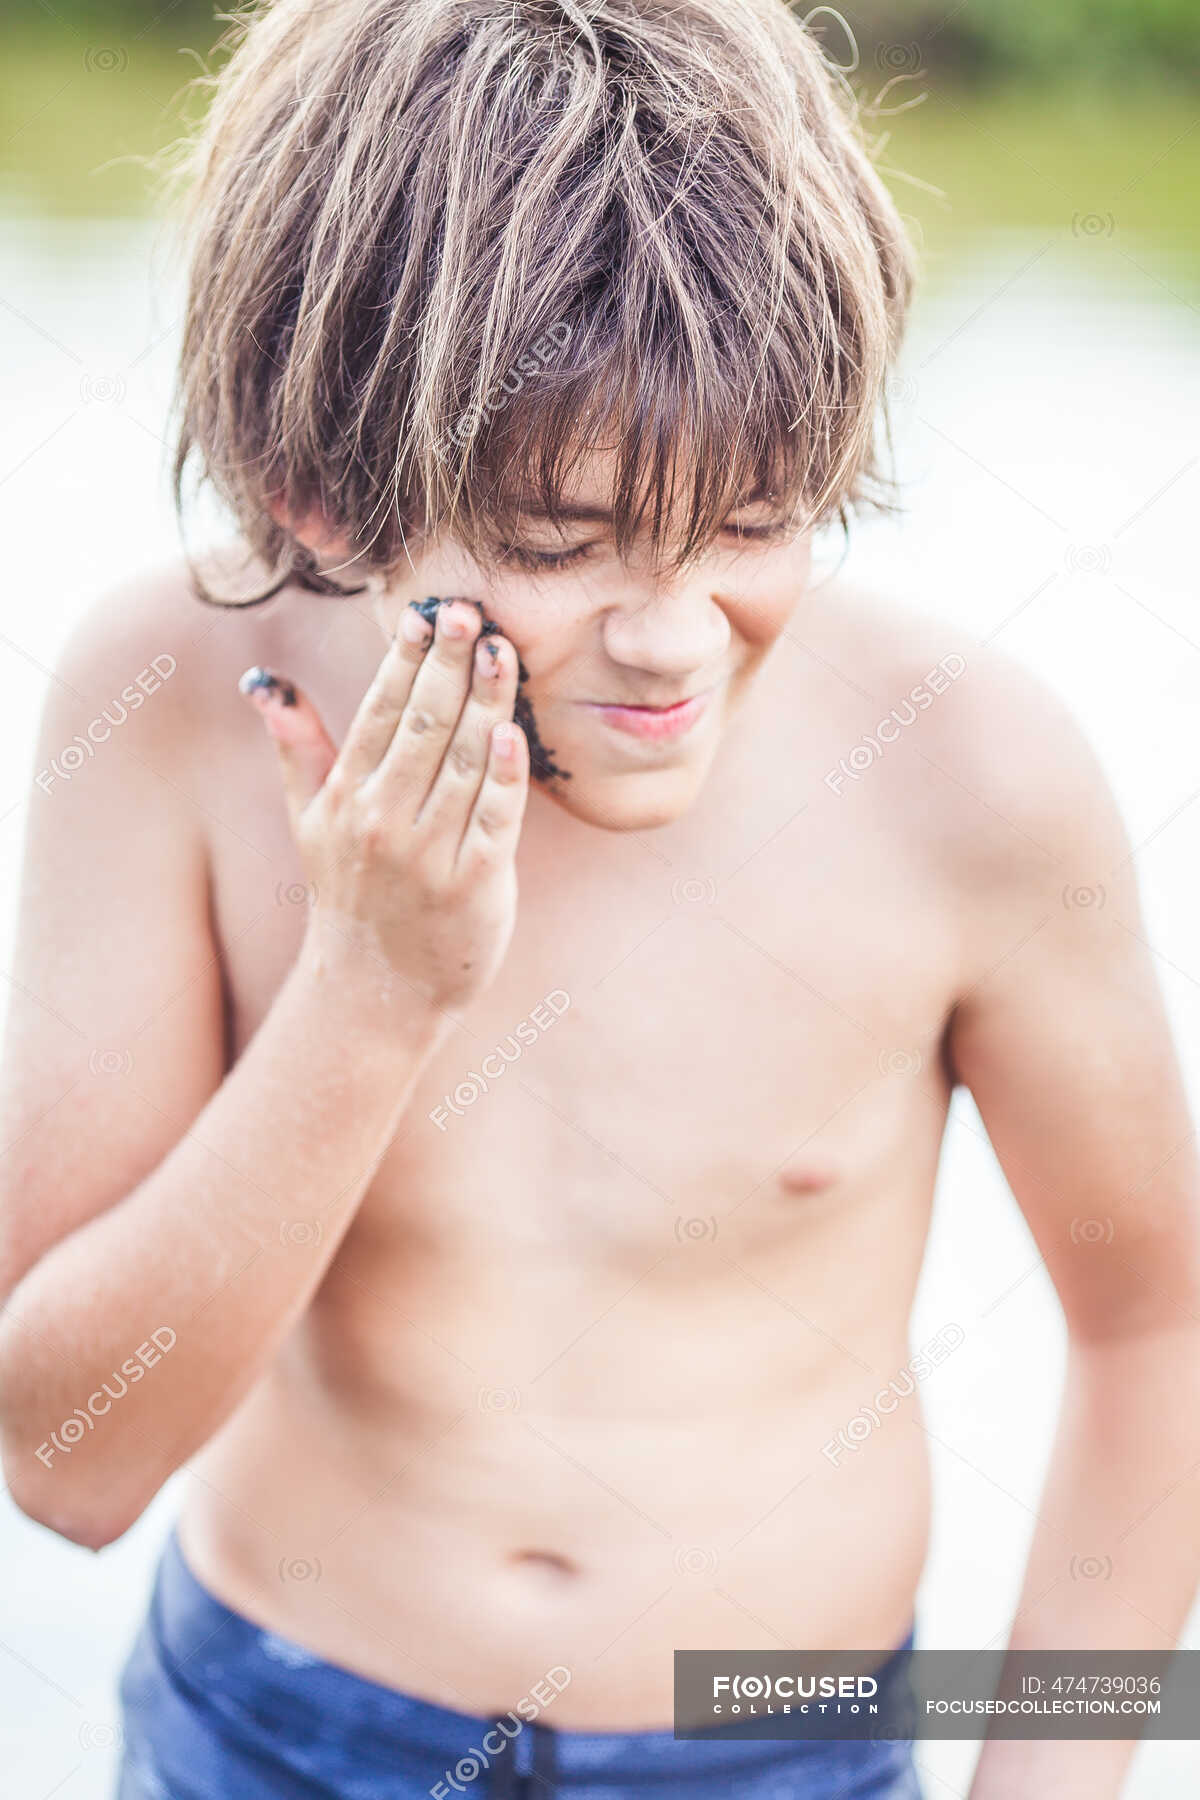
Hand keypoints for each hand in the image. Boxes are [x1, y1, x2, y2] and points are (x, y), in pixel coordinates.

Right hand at [239, 597, 528, 1015]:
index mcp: (347, 798)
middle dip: (449, 664)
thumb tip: (262, 683)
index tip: (426, 614)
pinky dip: (505, 775)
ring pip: (463, 761)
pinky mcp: (474, 885)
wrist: (378, 993)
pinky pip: (494, 819)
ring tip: (503, 650)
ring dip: (486, 701)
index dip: (404, 660)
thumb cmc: (351, 895)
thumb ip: (296, 747)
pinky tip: (513, 732)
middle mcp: (383, 821)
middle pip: (423, 725)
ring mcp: (429, 854)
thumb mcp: (308, 821)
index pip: (379, 712)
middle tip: (472, 611)